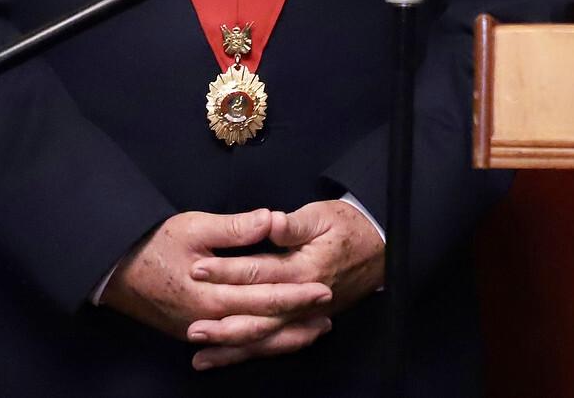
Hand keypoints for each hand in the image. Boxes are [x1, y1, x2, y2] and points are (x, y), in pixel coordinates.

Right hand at [99, 209, 332, 365]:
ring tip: (313, 332)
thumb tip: (270, 219)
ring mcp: (198, 330)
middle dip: (296, 322)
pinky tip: (274, 340)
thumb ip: (235, 228)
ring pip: (248, 341)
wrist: (114, 269)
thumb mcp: (194, 227)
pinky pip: (231, 343)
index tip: (324, 289)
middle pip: (261, 327)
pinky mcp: (191, 331)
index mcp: (211, 296)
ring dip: (282, 339)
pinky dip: (256, 344)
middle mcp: (207, 320)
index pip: (263, 299)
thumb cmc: (154, 244)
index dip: (295, 296)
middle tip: (327, 315)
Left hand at [182, 200, 384, 370]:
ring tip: (200, 354)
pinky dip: (250, 354)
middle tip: (190, 325)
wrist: (382, 250)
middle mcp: (303, 300)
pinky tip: (225, 358)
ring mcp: (306, 317)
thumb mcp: (323, 215)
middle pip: (258, 317)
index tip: (196, 270)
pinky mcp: (306, 323)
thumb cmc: (350, 228)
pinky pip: (276, 344)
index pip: (258, 273)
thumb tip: (269, 222)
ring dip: (232, 348)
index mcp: (304, 270)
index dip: (226, 272)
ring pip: (265, 339)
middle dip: (222, 323)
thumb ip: (293, 224)